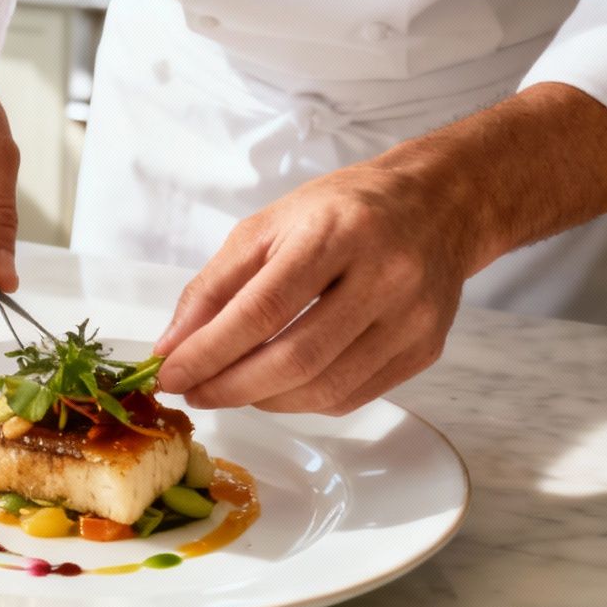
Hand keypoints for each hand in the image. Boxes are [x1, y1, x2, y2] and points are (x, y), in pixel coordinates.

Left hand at [153, 164, 477, 414]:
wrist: (437, 205)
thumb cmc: (342, 212)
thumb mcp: (268, 226)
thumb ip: (214, 286)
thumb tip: (171, 347)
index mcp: (338, 232)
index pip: (263, 309)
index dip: (209, 351)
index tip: (169, 373)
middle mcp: (385, 275)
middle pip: (296, 359)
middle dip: (230, 386)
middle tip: (193, 392)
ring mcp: (412, 318)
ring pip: (323, 388)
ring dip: (262, 400)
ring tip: (230, 388)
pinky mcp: (424, 349)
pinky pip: (350, 397)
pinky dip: (301, 401)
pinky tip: (276, 387)